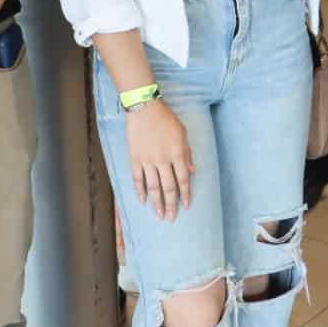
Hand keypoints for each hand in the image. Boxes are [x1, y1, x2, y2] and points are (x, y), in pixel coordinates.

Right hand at [127, 99, 192, 222]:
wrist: (144, 109)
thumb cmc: (166, 119)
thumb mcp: (182, 133)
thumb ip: (187, 154)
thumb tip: (192, 172)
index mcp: (177, 153)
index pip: (183, 179)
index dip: (185, 194)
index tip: (186, 205)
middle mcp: (163, 160)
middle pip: (168, 187)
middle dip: (171, 204)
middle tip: (171, 218)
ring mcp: (147, 160)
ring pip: (152, 187)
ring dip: (156, 202)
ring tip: (158, 215)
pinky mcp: (135, 158)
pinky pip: (137, 178)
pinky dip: (139, 191)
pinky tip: (142, 201)